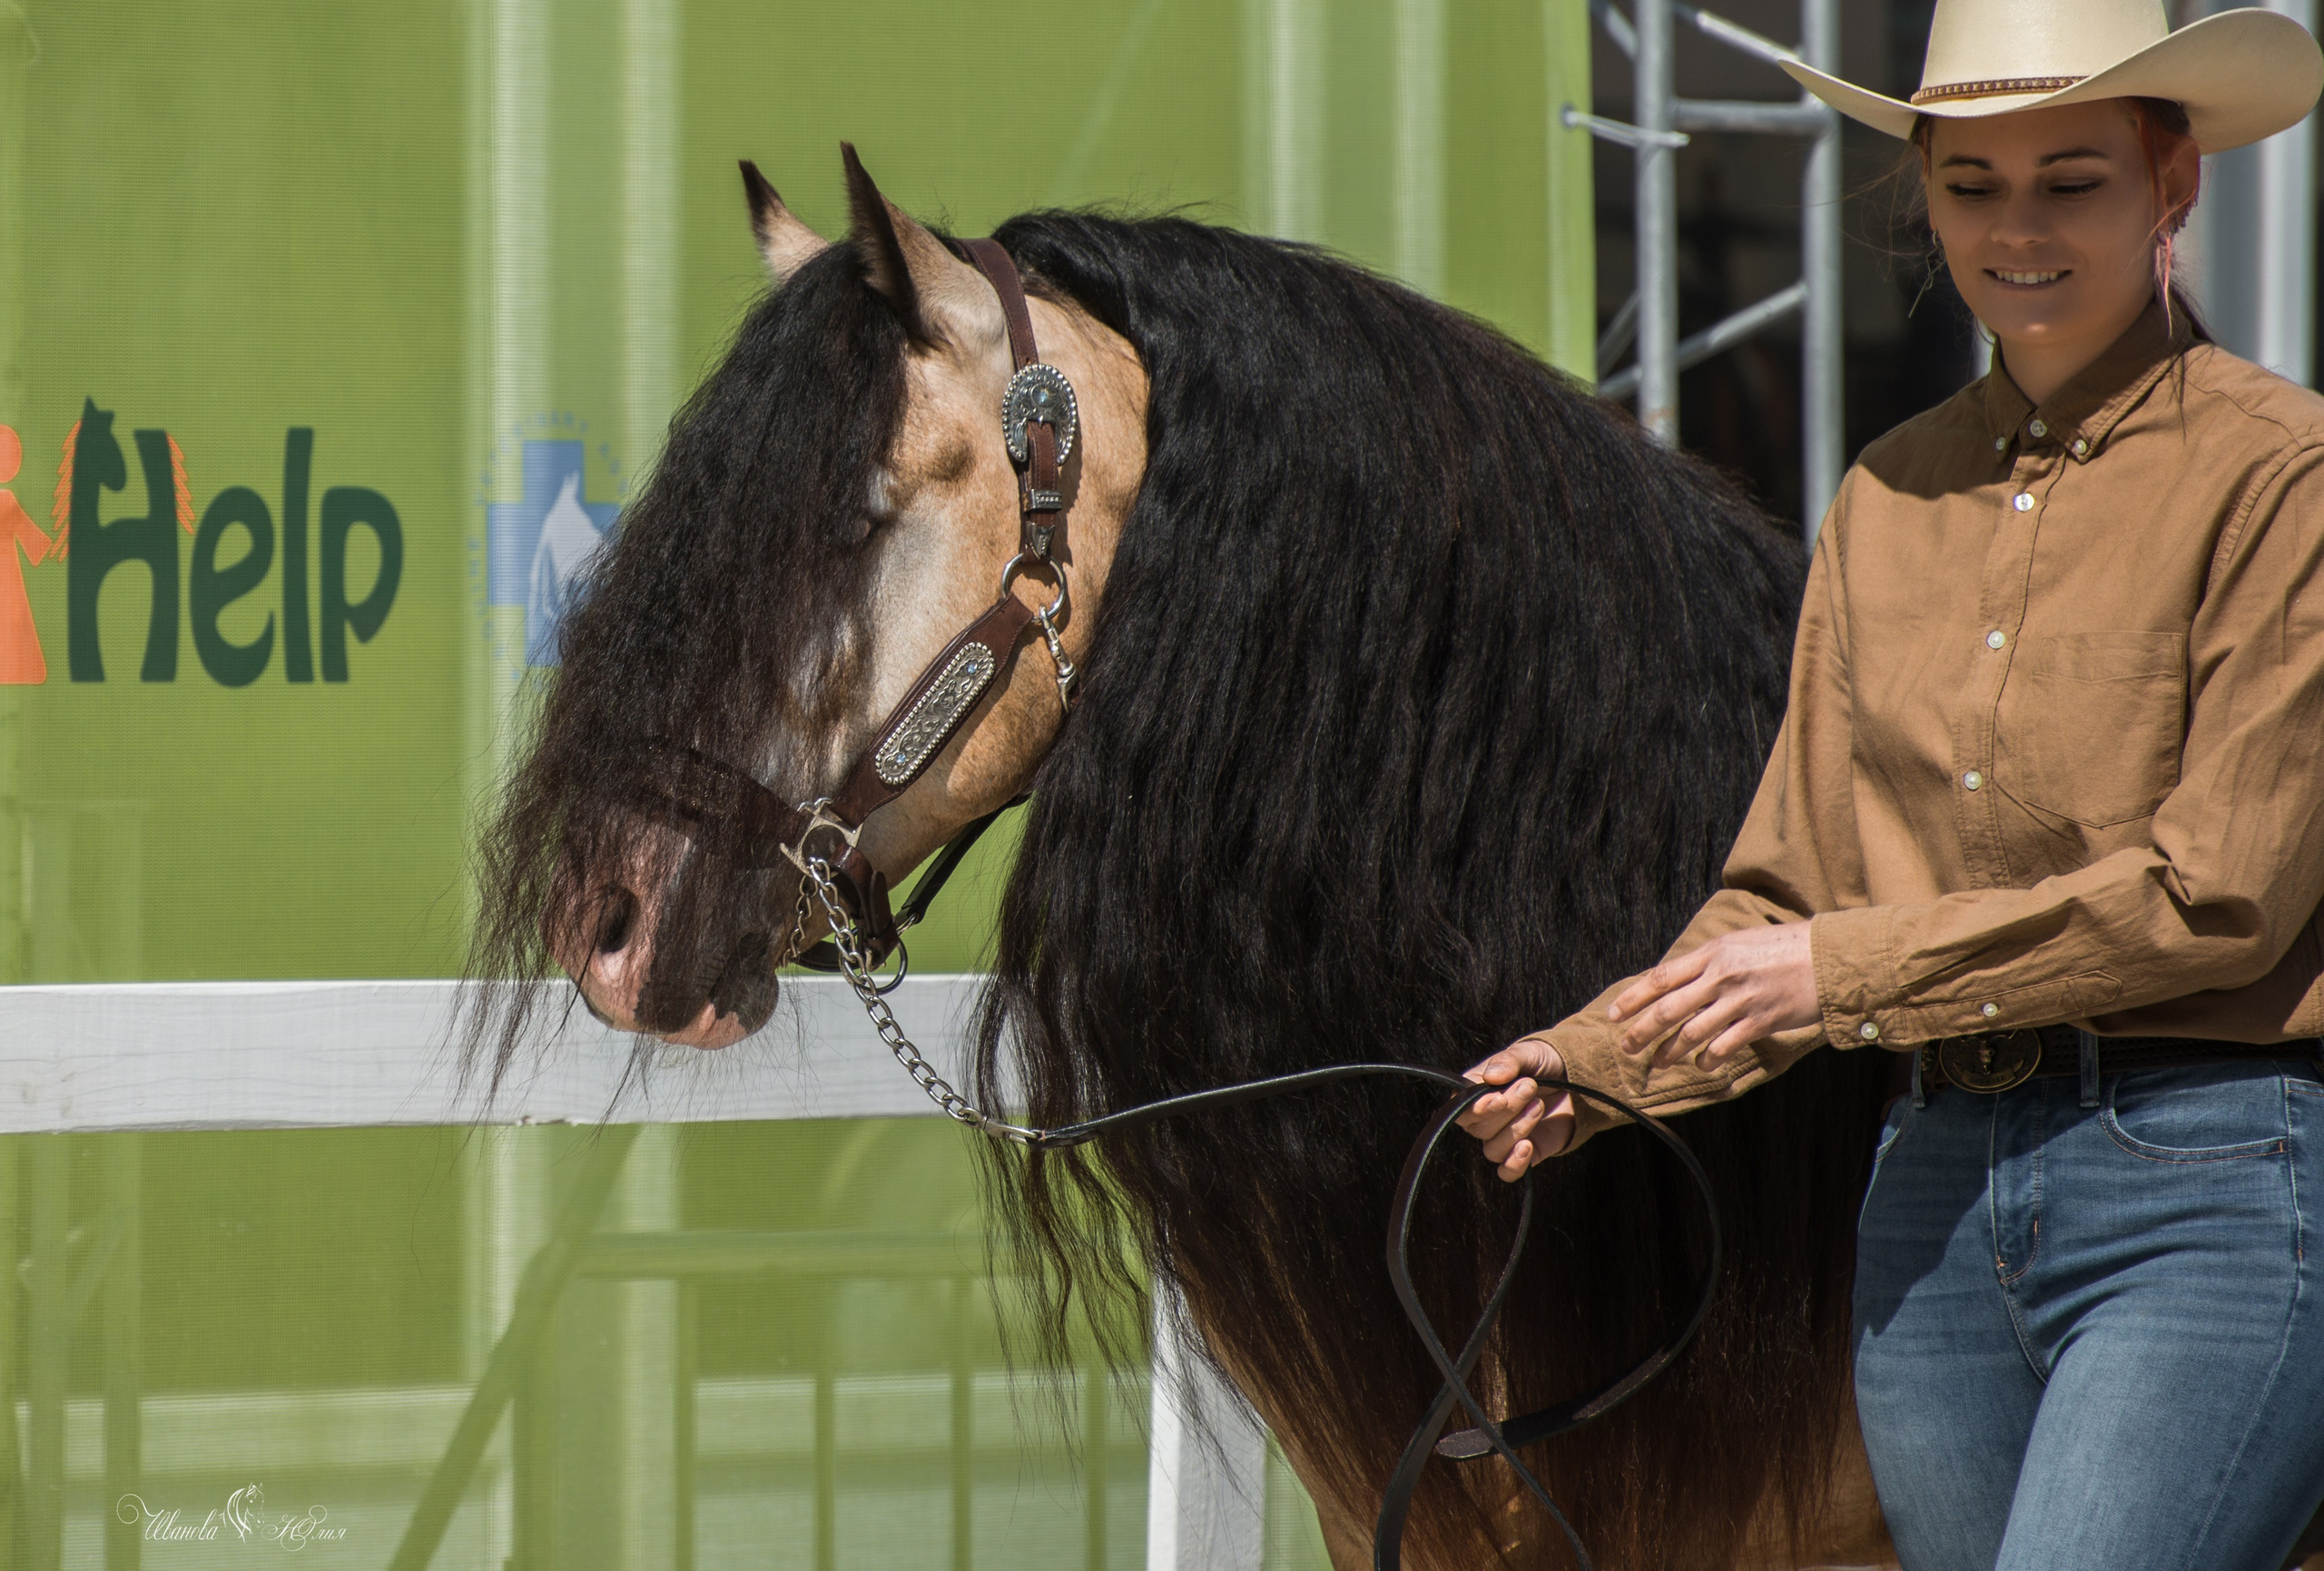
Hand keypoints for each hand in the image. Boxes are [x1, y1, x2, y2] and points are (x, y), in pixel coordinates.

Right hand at [1459, 1037, 1572, 1182]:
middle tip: (1530, 1087)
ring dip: (1517, 1128)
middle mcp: (1485, 1118)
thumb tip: (1490, 1076)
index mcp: (1477, 1092)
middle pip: (1478, 1129)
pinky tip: (1528, 1146)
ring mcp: (1503, 1138)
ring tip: (1539, 1105)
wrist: (1573, 1079)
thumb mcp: (1528, 1053)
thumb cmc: (1543, 1063)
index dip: (1476, 1108)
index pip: (1461, 1108)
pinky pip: (1507, 1172)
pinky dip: (1514, 1164)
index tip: (1499, 1098)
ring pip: (1493, 1149)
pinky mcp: (1522, 1154)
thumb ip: (1508, 1061)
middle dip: (1508, 1109)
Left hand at [1610, 922, 1818, 1068]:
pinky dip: (1708, 1059)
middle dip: (1641, 1031)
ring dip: (1670, 1051)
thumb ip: (1707, 961)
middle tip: (1626, 1046)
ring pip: (1691, 1032)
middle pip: (1668, 1008)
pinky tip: (1701, 1065)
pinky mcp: (1760, 1021)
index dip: (1633, 998)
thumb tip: (1676, 978)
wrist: (1827, 956)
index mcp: (1711, 954)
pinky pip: (1724, 1046)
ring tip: (1658, 1063)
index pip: (1660, 977)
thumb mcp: (1738, 943)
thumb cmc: (1783, 947)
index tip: (1614, 1014)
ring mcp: (1740, 1000)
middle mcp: (1720, 976)